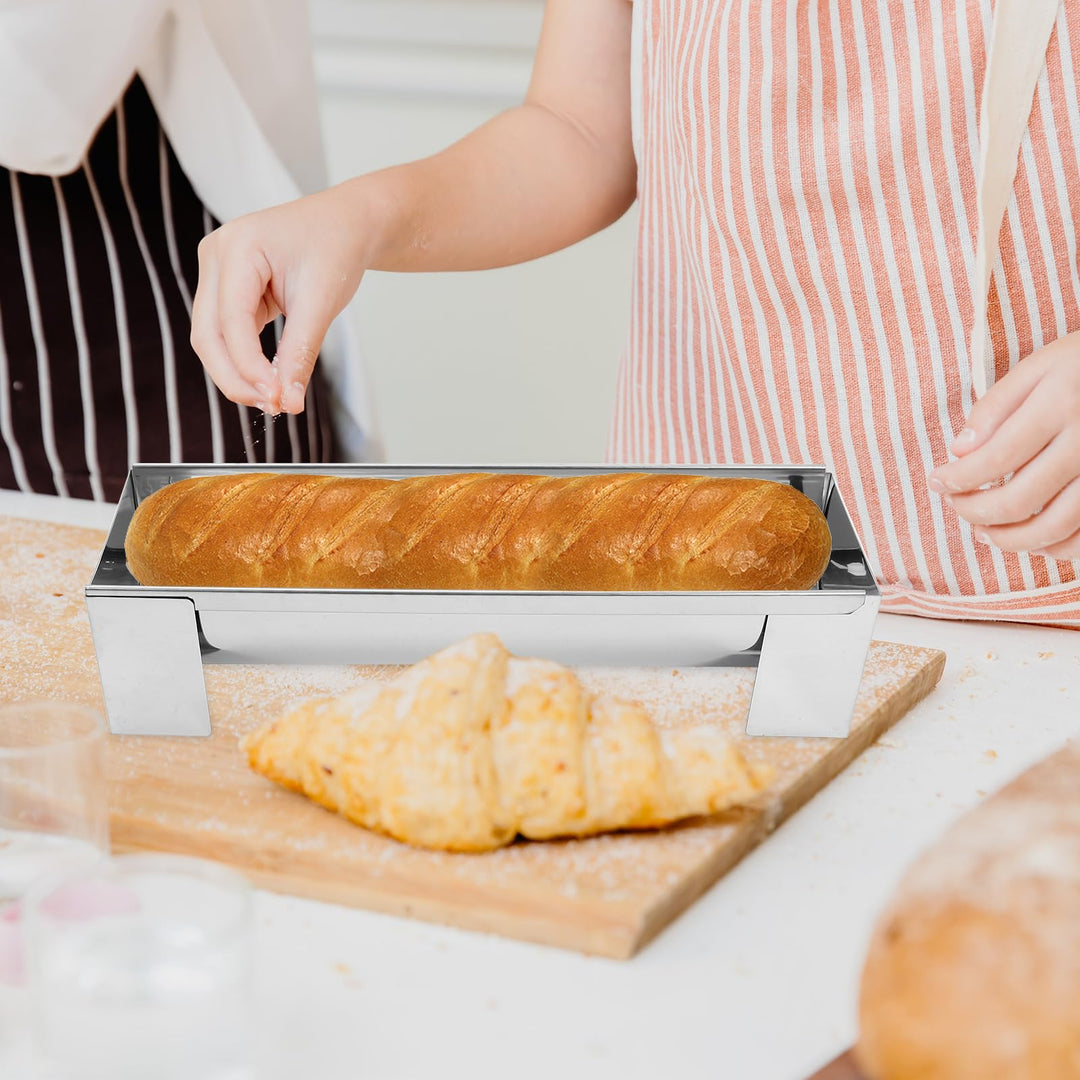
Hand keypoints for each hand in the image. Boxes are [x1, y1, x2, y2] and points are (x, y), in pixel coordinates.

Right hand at [190, 180, 376, 413]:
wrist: (348, 224)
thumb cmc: (337, 248)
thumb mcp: (322, 302)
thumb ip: (300, 352)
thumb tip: (289, 402)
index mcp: (238, 247)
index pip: (231, 322)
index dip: (250, 367)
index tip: (279, 401)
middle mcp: (216, 256)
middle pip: (208, 334)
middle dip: (236, 378)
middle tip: (275, 408)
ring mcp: (217, 272)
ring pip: (212, 339)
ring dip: (238, 374)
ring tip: (276, 400)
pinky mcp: (228, 289)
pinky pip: (226, 334)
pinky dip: (245, 361)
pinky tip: (270, 382)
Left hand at [928, 331, 1079, 558]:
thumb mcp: (1040, 366)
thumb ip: (996, 406)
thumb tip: (959, 452)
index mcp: (1061, 404)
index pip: (997, 457)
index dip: (959, 478)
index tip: (937, 482)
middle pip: (1020, 499)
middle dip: (975, 511)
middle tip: (956, 505)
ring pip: (1054, 527)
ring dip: (1009, 539)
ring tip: (983, 531)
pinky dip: (1054, 548)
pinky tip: (1030, 540)